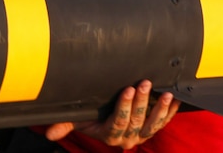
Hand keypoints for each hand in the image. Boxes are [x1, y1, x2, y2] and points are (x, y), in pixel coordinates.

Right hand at [44, 80, 178, 149]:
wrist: (109, 123)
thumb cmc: (92, 117)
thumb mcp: (79, 120)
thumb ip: (65, 125)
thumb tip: (48, 133)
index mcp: (110, 135)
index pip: (119, 122)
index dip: (125, 107)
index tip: (128, 90)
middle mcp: (128, 138)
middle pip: (137, 121)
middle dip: (141, 102)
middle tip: (144, 83)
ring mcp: (142, 135)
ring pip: (153, 124)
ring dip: (160, 108)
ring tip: (165, 94)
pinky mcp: (153, 129)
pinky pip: (164, 122)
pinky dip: (171, 111)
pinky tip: (175, 99)